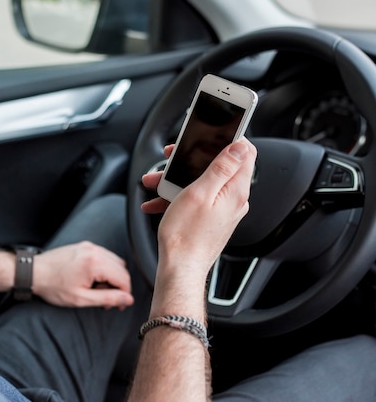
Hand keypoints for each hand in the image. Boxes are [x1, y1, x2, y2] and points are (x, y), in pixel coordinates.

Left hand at [32, 241, 134, 309]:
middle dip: (118, 286)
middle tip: (106, 301)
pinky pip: (104, 256)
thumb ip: (107, 298)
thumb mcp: (81, 298)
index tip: (118, 305)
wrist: (33, 272)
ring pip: (114, 262)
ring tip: (97, 290)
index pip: (123, 279)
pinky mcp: (84, 246)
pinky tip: (92, 279)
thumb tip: (127, 299)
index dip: (124, 295)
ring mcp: (89, 246)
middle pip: (121, 269)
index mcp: (95, 263)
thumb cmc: (53, 286)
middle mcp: (94, 251)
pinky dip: (104, 268)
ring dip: (112, 277)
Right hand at [141, 139, 256, 314]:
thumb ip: (221, 167)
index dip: (230, 138)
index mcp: (235, 190)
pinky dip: (177, 197)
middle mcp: (233, 200)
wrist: (179, 269)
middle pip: (218, 166)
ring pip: (202, 183)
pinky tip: (158, 202)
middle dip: (192, 160)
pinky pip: (196, 200)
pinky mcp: (210, 220)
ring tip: (156, 183)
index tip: (212, 133)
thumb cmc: (186, 236)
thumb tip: (239, 146)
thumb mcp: (200, 193)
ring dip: (178, 180)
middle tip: (173, 158)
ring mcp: (222, 211)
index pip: (245, 153)